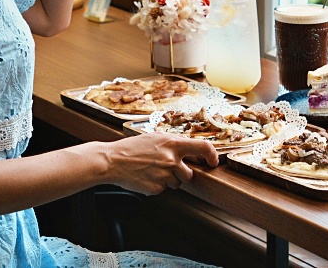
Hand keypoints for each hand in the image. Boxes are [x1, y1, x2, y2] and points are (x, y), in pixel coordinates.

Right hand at [102, 133, 218, 195]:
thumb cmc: (133, 148)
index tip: (213, 162)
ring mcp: (165, 176)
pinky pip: (163, 189)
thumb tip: (191, 148)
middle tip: (165, 167)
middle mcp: (172, 161)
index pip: (203, 147)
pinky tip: (146, 177)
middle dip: (180, 173)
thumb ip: (175, 143)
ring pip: (177, 183)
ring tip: (152, 170)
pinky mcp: (156, 188)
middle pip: (188, 174)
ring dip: (168, 179)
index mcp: (173, 144)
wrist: (113, 161)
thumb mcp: (156, 137)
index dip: (212, 155)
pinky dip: (157, 185)